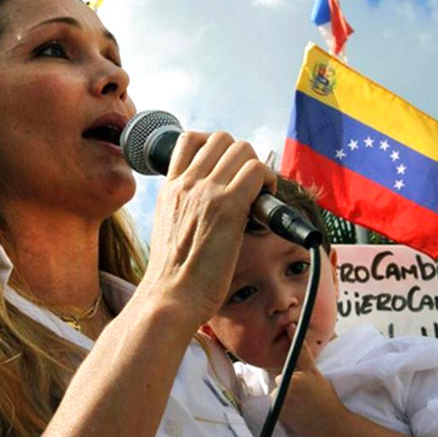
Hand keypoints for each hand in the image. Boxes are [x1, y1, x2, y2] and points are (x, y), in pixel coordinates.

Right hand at [137, 131, 275, 327]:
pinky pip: (256, 171)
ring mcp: (205, 192)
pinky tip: (264, 204)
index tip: (225, 169)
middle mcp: (186, 183)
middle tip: (247, 183)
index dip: (214, 147)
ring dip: (256, 167)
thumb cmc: (173, 275)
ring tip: (259, 193)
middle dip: (240, 156)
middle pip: (221, 139)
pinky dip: (268, 181)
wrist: (170, 297)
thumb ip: (185, 208)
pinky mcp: (227, 207)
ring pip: (242, 149)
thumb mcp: (169, 228)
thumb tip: (211, 206)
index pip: (189, 139)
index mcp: (170, 188)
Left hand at [271, 324, 348, 436]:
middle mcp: (291, 385)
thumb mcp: (316, 374)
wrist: (331, 424)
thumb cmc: (325, 397)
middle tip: (303, 392)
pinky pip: (275, 403)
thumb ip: (304, 356)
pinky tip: (294, 409)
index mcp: (302, 374)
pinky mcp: (280, 411)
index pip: (295, 355)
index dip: (293, 338)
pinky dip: (281, 405)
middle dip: (287, 382)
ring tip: (299, 402)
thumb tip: (293, 331)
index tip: (291, 326)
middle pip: (280, 377)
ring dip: (284, 394)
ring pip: (277, 390)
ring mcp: (284, 399)